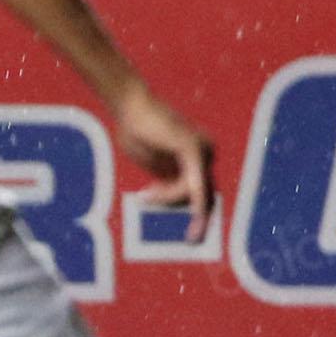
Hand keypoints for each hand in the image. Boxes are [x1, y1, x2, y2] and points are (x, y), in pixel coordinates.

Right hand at [114, 87, 216, 243]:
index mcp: (196, 154)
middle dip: (175, 204)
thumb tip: (167, 195)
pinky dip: (191, 203)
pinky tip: (196, 220)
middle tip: (158, 211)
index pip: (197, 188)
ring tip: (144, 195)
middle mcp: (205, 151)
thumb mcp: (151, 161)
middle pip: (199, 192)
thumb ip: (163, 177)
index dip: (185, 206)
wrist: (129, 105)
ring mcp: (202, 150)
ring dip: (167, 198)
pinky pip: (194, 185)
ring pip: (192, 191)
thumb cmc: (136, 128)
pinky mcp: (193, 150)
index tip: (186, 231)